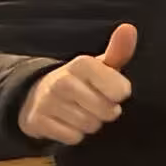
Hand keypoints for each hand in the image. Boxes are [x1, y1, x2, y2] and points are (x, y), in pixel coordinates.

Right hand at [17, 24, 136, 145]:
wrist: (38, 95)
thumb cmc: (81, 80)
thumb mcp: (101, 65)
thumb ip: (119, 50)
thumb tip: (129, 28)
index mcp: (82, 64)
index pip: (120, 90)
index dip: (120, 94)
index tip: (113, 91)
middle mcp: (62, 81)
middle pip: (107, 111)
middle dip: (106, 112)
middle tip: (96, 103)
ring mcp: (47, 101)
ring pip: (90, 126)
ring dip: (91, 124)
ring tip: (82, 111)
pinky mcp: (37, 121)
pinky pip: (73, 138)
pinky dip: (74, 134)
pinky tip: (67, 122)